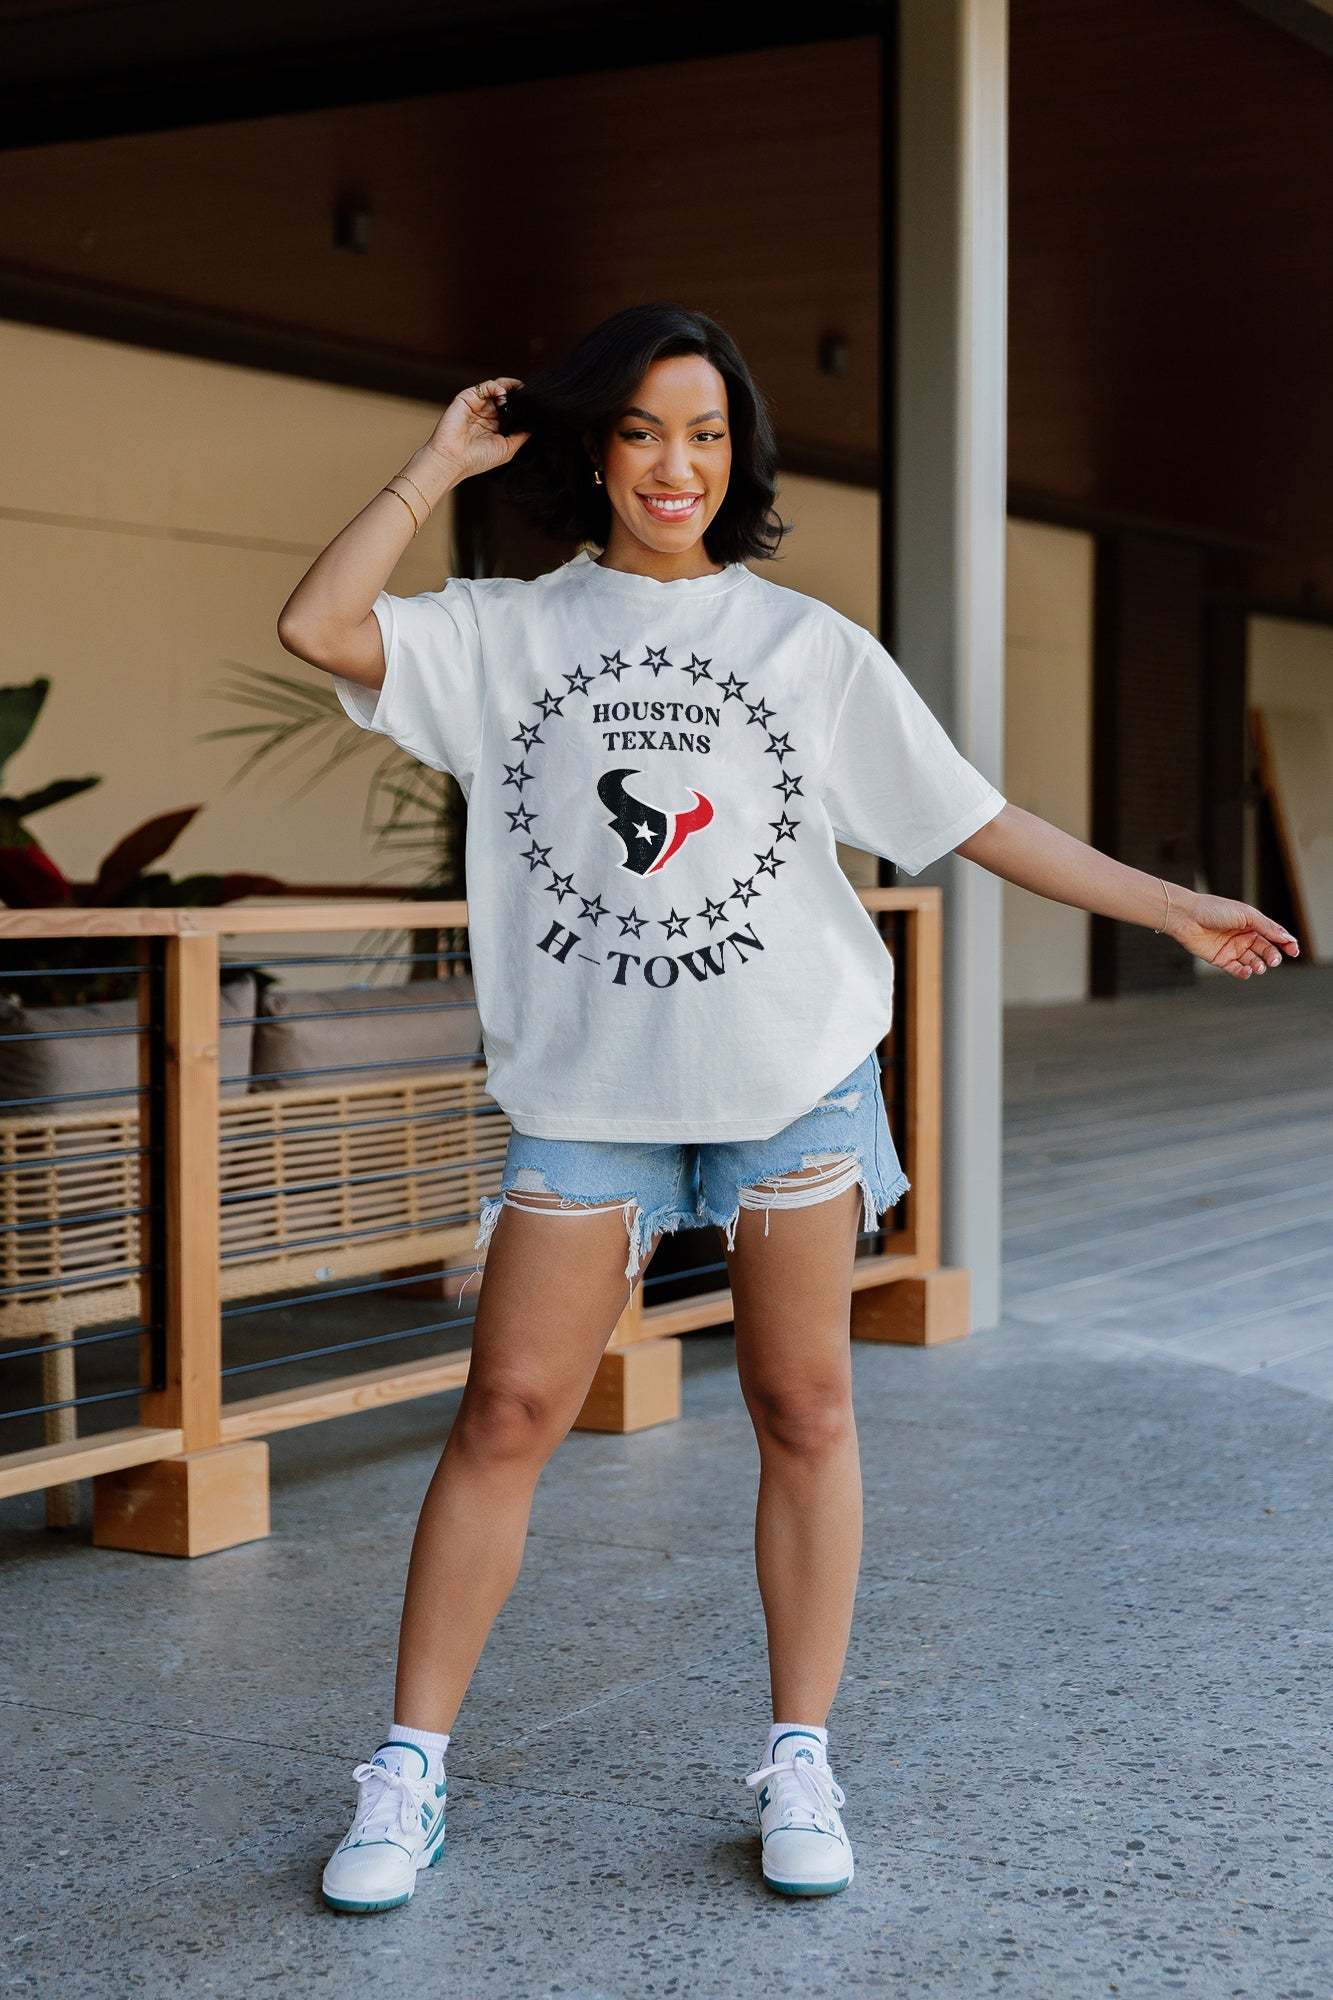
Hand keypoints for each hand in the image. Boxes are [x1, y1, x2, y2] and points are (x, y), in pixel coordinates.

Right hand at [423, 376, 530, 482]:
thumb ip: (521, 435)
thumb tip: (535, 424)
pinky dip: (496, 386)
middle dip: (517, 394)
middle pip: (505, 396)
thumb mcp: (507, 448)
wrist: (452, 459)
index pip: (511, 409)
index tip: (534, 403)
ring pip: (496, 388)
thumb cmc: (477, 459)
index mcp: (495, 426)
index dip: (522, 405)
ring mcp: (476, 406)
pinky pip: (484, 386)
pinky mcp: (467, 398)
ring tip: (517, 394)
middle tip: (529, 394)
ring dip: (509, 388)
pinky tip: (502, 394)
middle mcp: (486, 415)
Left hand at [1167, 890, 1299, 979]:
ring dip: (1259, 966)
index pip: (1274, 936)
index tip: (1294, 951)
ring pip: (1253, 961)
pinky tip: (1247, 971)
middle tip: (1273, 961)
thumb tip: (1288, 937)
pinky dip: (1244, 972)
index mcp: (1252, 924)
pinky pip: (1237, 969)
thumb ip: (1267, 927)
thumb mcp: (1246, 915)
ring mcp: (1233, 949)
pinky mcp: (1221, 959)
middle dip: (1272, 957)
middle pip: (1265, 950)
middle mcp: (1244, 937)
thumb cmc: (1215, 910)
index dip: (1286, 944)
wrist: (1187, 917)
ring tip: (1258, 966)